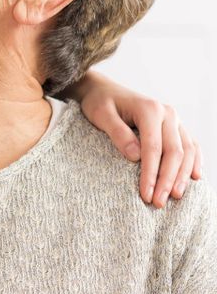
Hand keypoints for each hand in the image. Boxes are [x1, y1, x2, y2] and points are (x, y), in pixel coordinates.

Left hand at [75, 71, 201, 206]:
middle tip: (158, 203)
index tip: (146, 195)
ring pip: (187, 150)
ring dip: (182, 175)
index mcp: (149, 109)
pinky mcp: (175, 126)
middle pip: (174, 151)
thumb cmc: (99, 102)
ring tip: (174, 196)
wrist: (103, 89)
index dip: (151, 174)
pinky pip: (191, 144)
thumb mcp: (101, 115)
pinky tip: (193, 178)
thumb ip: (118, 133)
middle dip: (167, 180)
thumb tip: (135, 157)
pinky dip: (194, 161)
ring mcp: (174, 119)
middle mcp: (167, 113)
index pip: (153, 147)